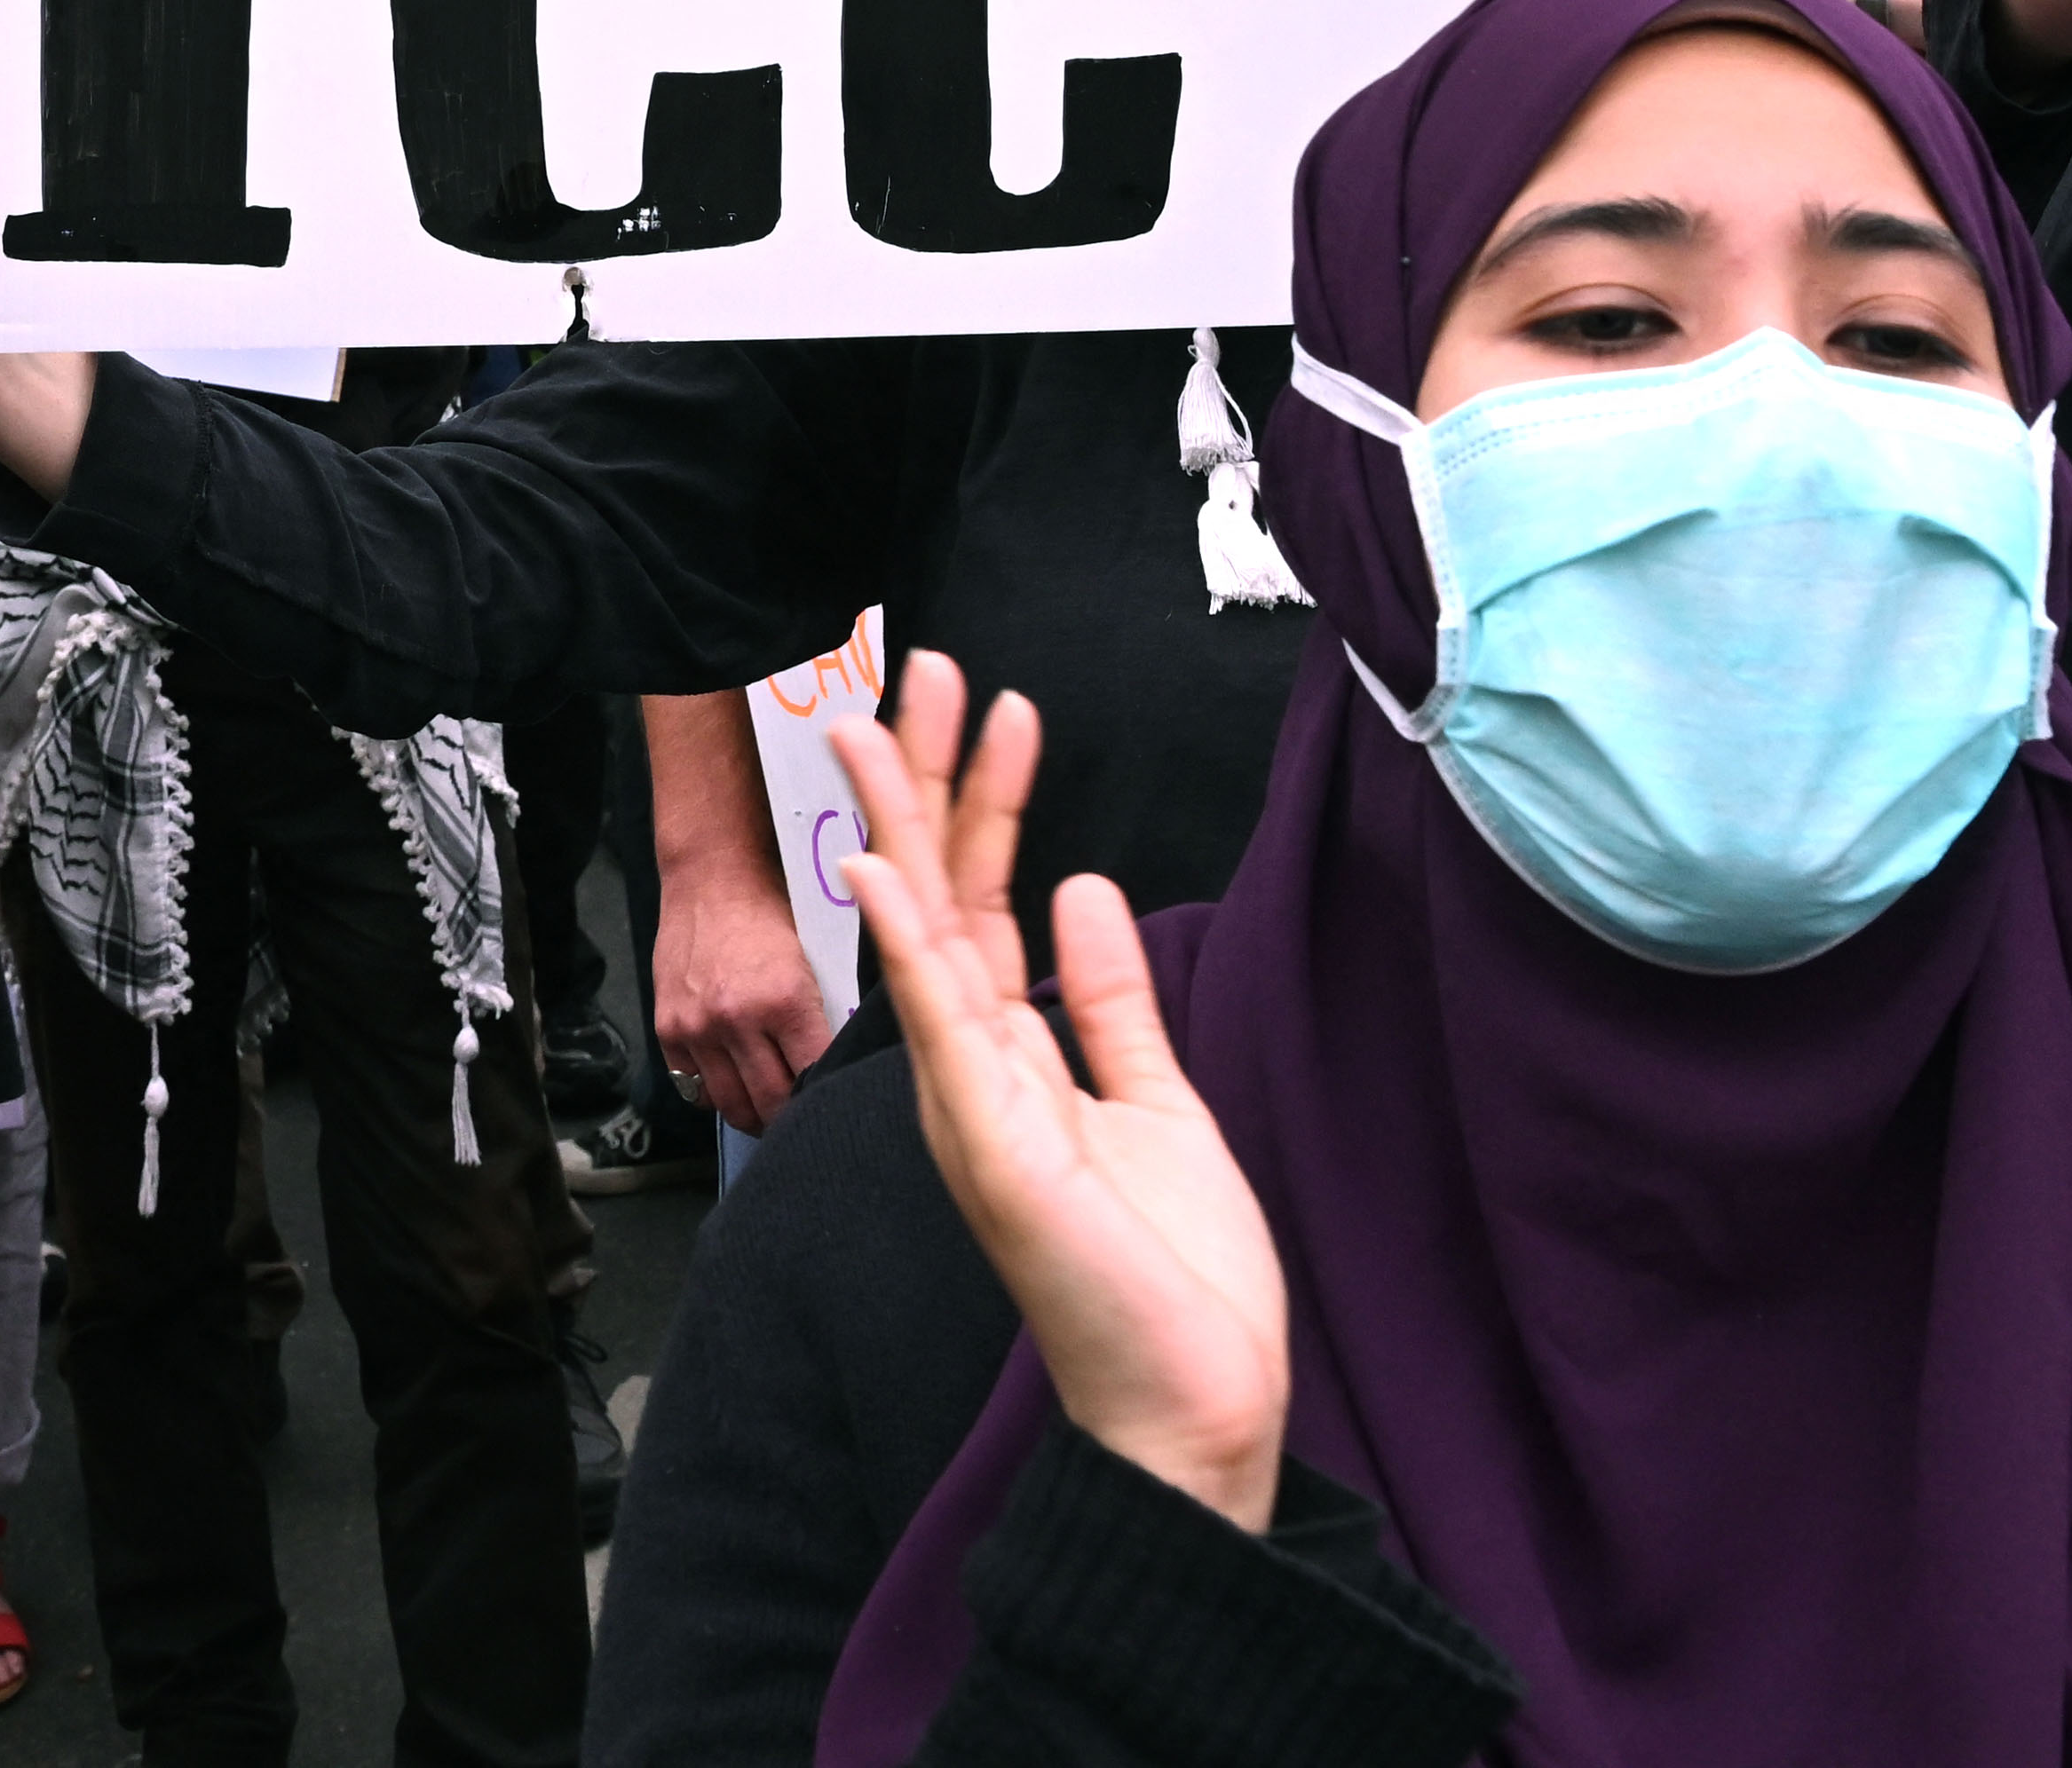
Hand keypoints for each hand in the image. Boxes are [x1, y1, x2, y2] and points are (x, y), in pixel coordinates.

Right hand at [656, 836, 842, 1133]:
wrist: (713, 877)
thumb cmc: (770, 910)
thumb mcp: (814, 959)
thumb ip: (822, 1015)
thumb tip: (838, 1066)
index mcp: (784, 1000)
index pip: (813, 1078)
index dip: (825, 1097)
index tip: (832, 1104)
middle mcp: (736, 1019)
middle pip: (771, 1104)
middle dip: (791, 1117)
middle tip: (803, 1117)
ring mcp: (698, 1027)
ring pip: (731, 1105)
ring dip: (753, 1114)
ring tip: (769, 1110)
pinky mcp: (669, 1030)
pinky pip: (693, 1088)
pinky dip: (714, 1093)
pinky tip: (732, 1082)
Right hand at [827, 654, 1288, 1530]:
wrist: (1194, 1404)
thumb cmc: (1171, 1280)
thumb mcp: (1158, 1102)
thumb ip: (1113, 1000)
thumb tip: (1083, 890)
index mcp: (1011, 1061)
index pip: (979, 903)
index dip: (986, 802)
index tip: (1003, 708)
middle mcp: (972, 1073)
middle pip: (932, 895)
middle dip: (924, 778)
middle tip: (923, 666)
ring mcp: (971, 1107)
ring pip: (917, 936)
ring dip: (898, 823)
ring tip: (878, 721)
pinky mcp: (992, 1145)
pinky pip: (939, 1025)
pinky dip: (906, 942)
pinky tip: (883, 870)